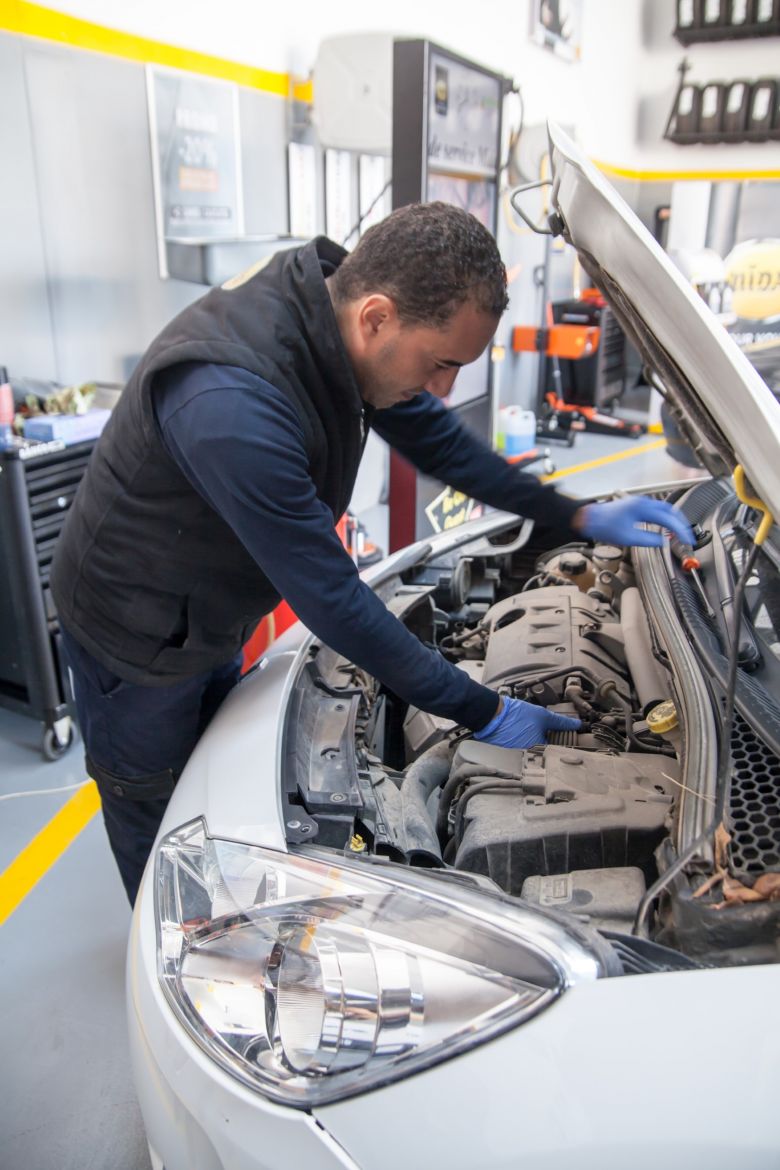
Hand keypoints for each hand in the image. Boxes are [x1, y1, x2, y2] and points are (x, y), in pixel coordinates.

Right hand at [474, 698, 580, 748]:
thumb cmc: (515, 715)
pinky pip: (524, 745)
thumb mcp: (543, 715)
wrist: (491, 714)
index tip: (567, 734)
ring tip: (535, 727)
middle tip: (550, 728)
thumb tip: (576, 724)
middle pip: (546, 749)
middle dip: (550, 739)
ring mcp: (519, 753)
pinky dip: (527, 738)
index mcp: (538, 750)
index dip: (563, 740)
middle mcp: (529, 755)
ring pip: (535, 747)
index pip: (557, 748)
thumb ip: (562, 722)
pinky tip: (525, 729)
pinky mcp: (511, 750)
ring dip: (538, 739)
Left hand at [575, 495, 694, 548]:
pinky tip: (665, 526)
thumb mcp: (628, 538)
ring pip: (664, 509)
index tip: (687, 540)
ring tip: (679, 532)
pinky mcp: (636, 505)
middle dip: (681, 523)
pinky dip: (665, 518)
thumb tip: (663, 541)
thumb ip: (649, 540)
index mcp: (643, 508)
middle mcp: (643, 502)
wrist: (589, 518)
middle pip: (670, 511)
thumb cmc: (604, 526)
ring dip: (673, 520)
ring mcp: (640, 502)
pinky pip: (656, 510)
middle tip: (687, 535)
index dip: (680, 530)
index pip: (669, 519)